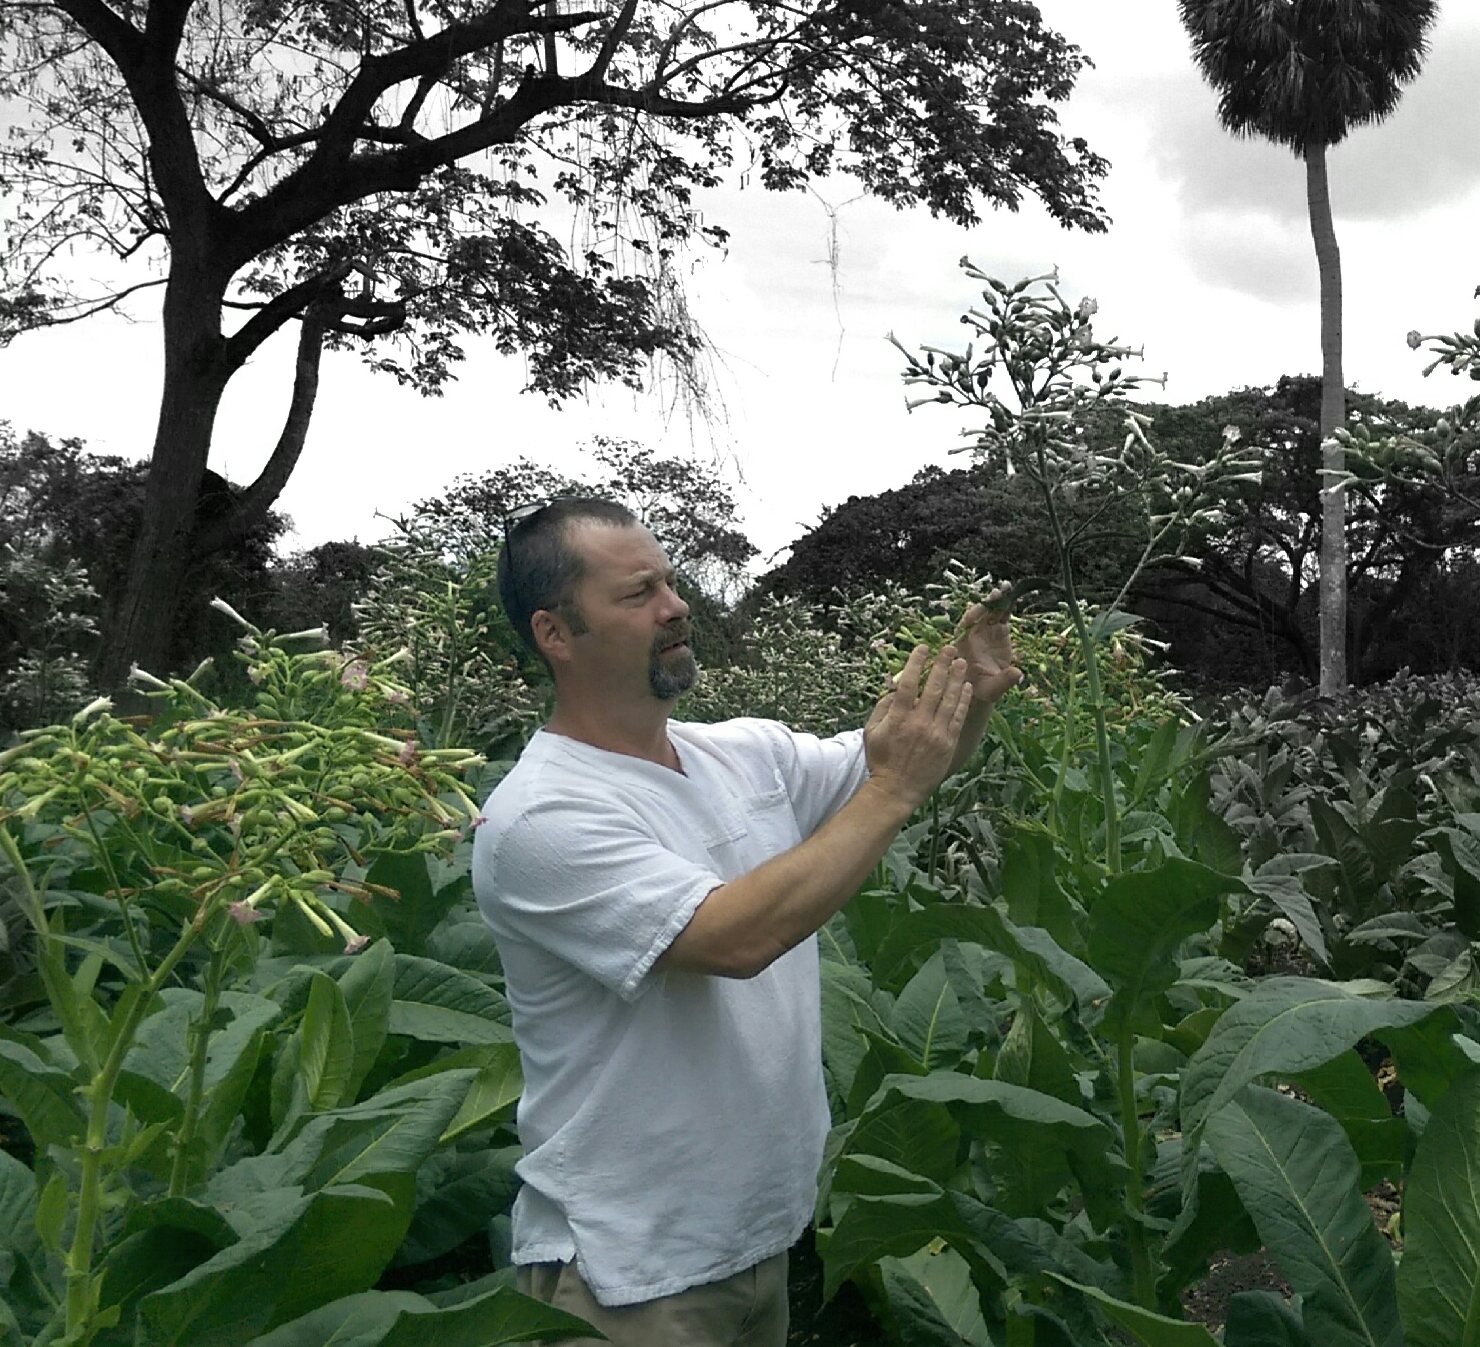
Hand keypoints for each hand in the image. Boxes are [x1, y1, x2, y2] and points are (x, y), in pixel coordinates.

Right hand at [863, 644, 973, 808]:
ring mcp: (935, 733)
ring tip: (962, 663)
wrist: (897, 789)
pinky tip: (966, 688)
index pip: (909, 682)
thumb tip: (893, 688)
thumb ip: (882, 707)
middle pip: (934, 686)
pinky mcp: (947, 743)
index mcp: (898, 717)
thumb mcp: (872, 731)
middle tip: (950, 649)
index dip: (917, 662)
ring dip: (957, 678)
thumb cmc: (881, 760)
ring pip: (949, 699)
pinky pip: (958, 717)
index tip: (923, 648)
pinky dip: (963, 700)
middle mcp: (918, 722)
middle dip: (943, 664)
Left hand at [954, 588, 1023, 704]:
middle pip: (979, 615)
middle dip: (987, 604)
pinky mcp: (998, 630)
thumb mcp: (991, 689)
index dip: (971, 617)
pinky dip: (1007, 606)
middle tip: (997, 594)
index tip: (979, 610)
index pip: (965, 627)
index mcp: (963, 645)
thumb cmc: (981, 691)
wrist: (984, 689)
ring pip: (991, 612)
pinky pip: (1002, 615)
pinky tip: (1013, 595)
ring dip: (998, 601)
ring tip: (1007, 589)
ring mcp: (986, 630)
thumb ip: (1003, 681)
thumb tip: (1018, 673)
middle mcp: (973, 634)